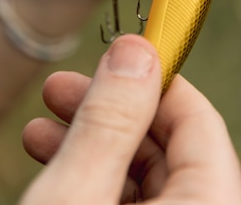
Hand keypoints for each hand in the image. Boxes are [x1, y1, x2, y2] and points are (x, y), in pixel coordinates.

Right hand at [21, 35, 240, 203]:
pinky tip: (51, 162)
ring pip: (145, 179)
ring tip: (41, 127)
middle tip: (60, 88)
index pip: (199, 120)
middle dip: (109, 111)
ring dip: (92, 145)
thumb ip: (111, 121)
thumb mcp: (79, 195)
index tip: (112, 54)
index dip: (153, 78)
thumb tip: (136, 49)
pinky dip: (95, 181)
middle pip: (169, 148)